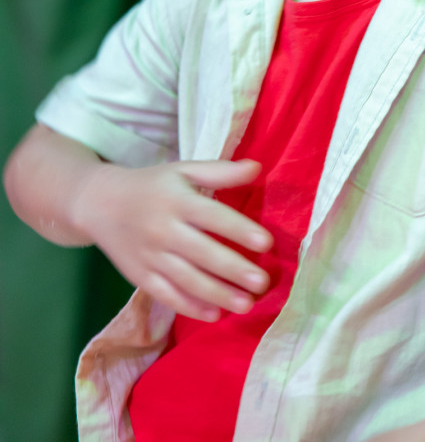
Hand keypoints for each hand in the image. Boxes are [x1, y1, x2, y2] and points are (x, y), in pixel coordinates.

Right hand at [72, 158, 272, 320]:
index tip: (267, 243)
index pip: (213, 216)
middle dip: (234, 270)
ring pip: (187, 280)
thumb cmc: (152, 185)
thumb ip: (220, 171)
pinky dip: (190, 308)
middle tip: (263, 283)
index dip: (240, 230)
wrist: (99, 204)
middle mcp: (163, 230)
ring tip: (246, 304)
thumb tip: (258, 167)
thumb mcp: (183, 170)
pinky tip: (215, 315)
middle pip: (203, 253)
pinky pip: (167, 296)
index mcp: (177, 200)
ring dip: (218, 294)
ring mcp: (150, 257)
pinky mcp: (140, 277)